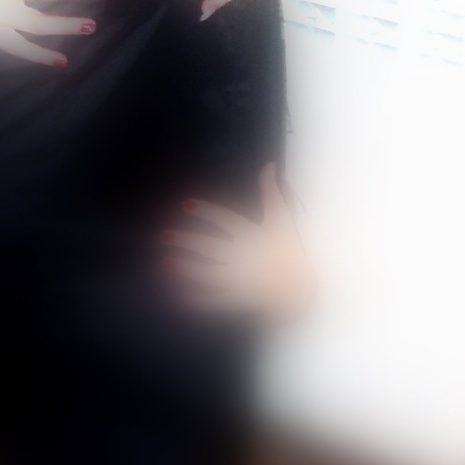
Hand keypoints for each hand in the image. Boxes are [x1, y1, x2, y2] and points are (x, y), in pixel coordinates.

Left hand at [160, 164, 315, 316]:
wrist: (300, 286)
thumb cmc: (289, 248)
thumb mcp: (281, 217)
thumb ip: (271, 191)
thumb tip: (269, 164)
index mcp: (251, 235)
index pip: (224, 219)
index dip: (205, 211)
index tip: (186, 204)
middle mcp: (242, 256)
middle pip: (209, 247)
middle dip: (186, 241)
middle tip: (164, 236)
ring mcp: (239, 280)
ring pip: (207, 273)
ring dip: (186, 268)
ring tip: (166, 262)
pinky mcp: (238, 298)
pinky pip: (214, 300)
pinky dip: (197, 299)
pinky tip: (180, 295)